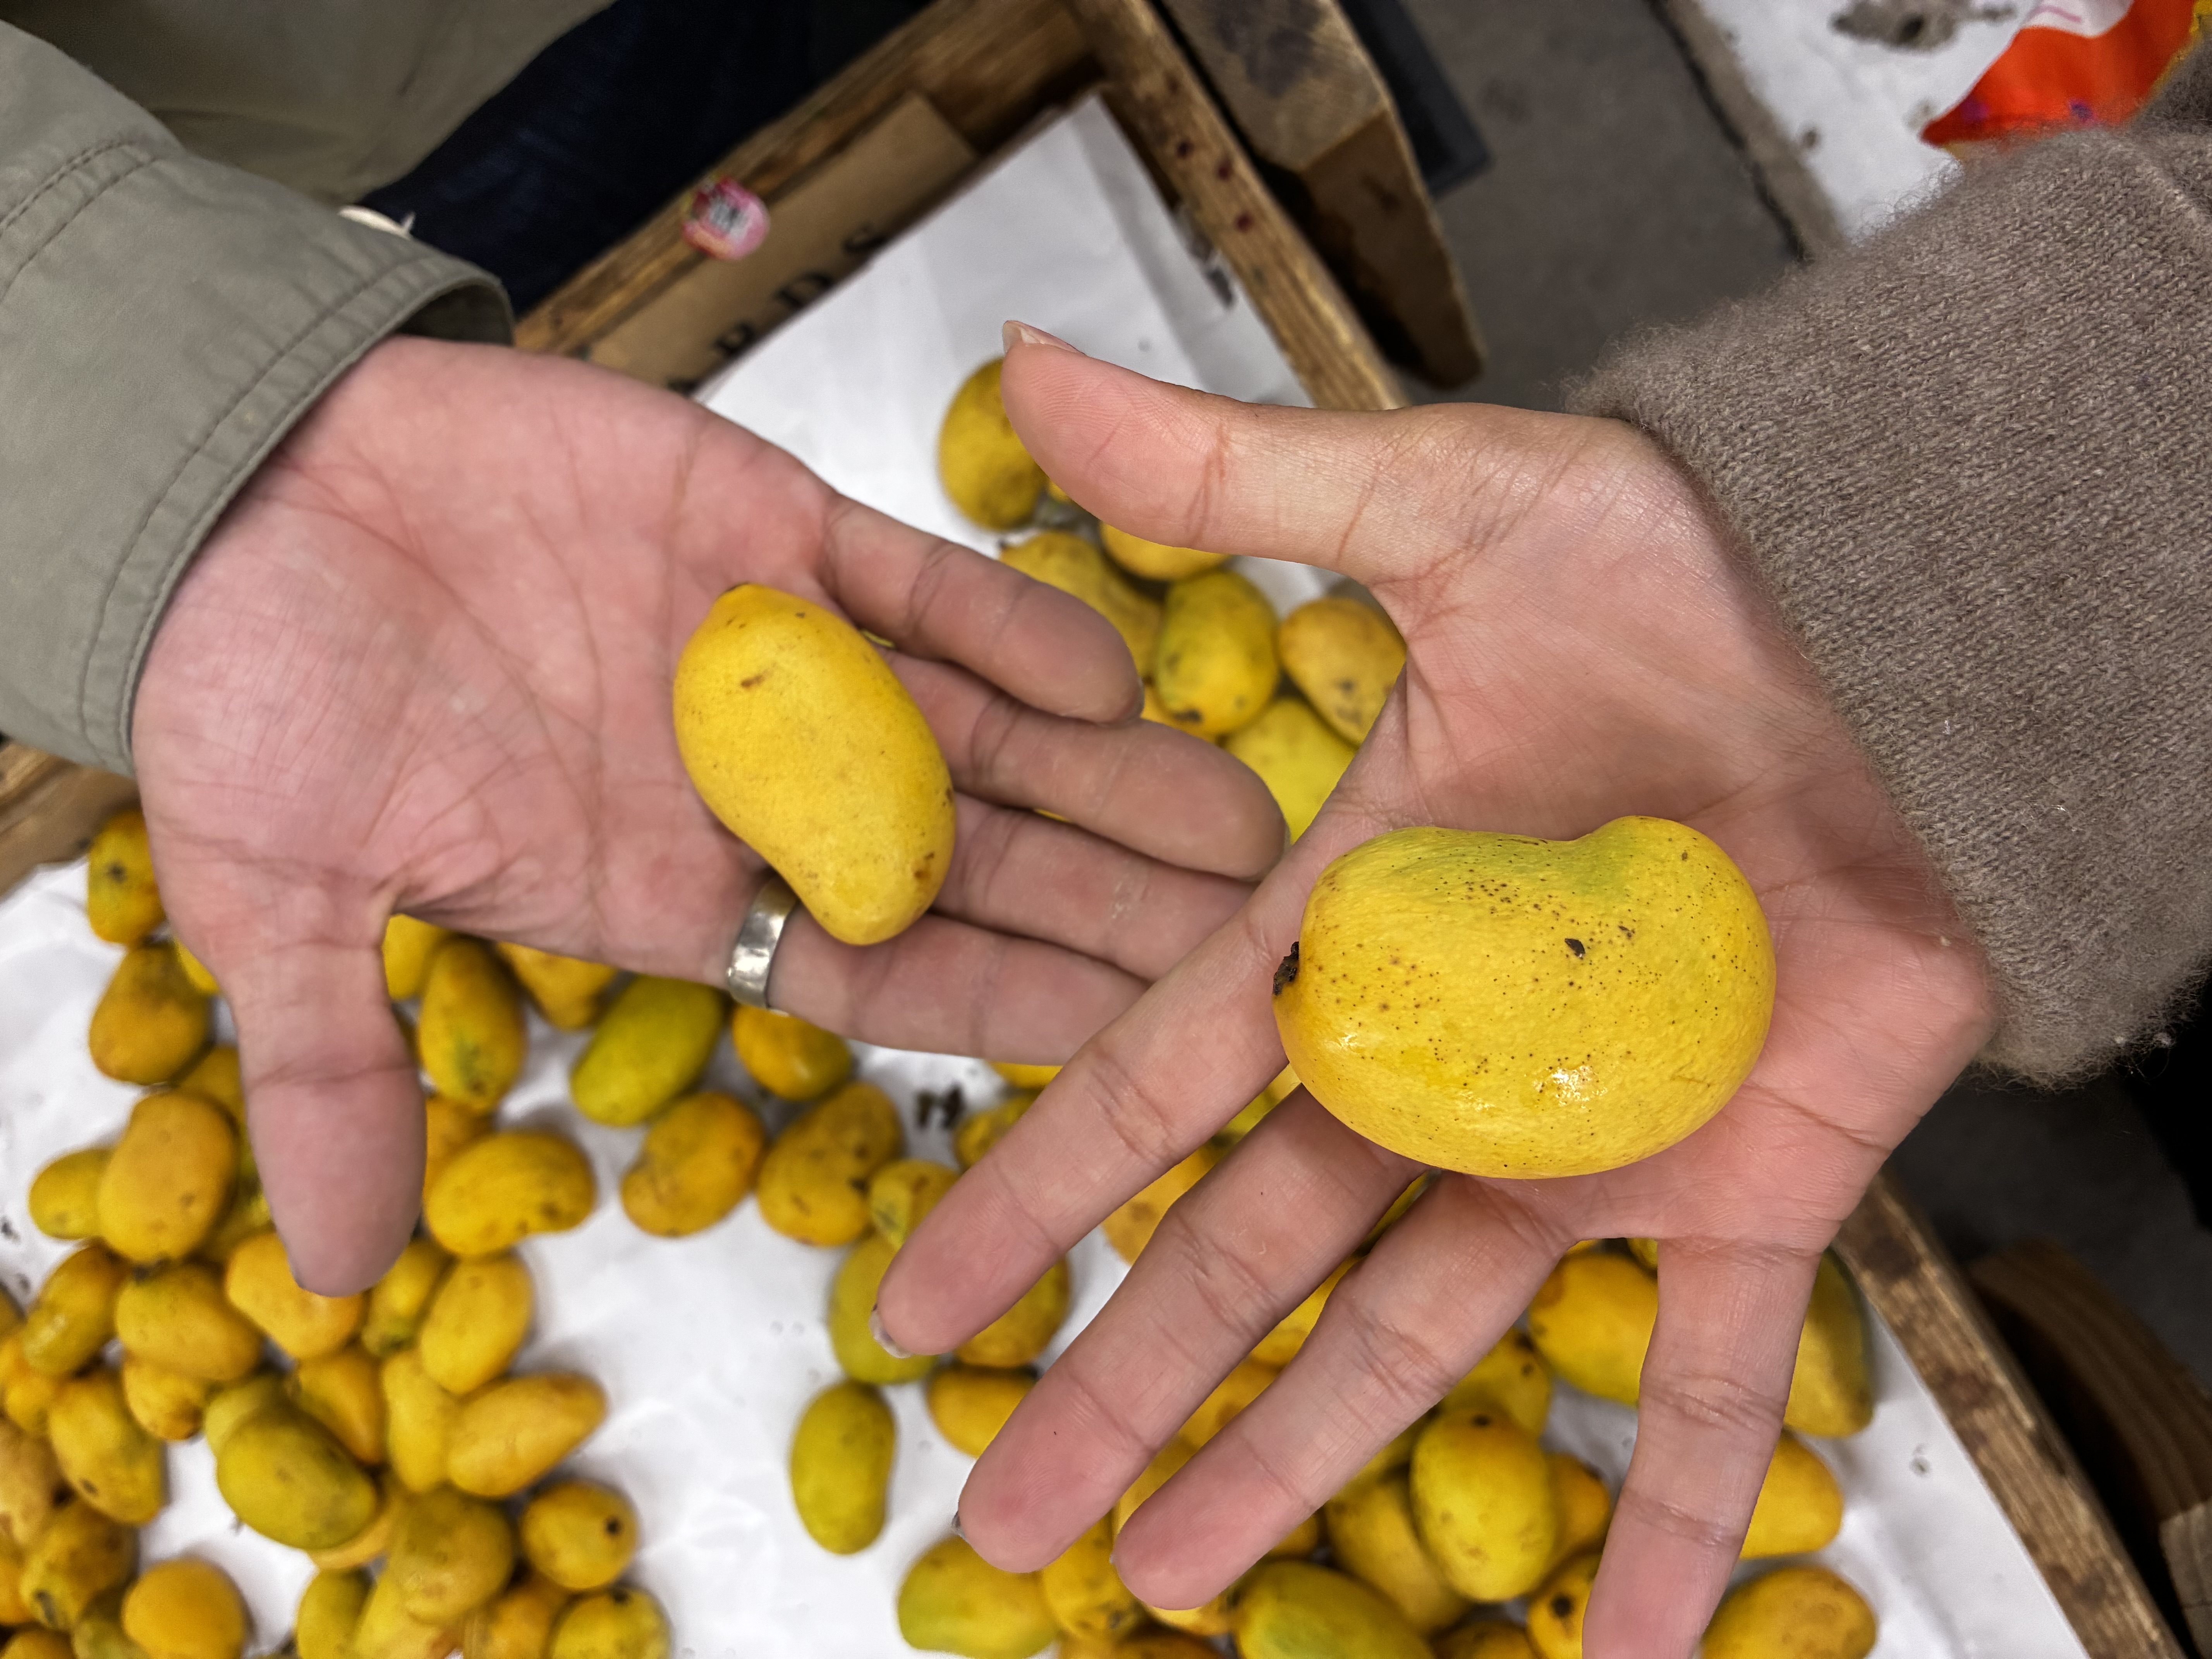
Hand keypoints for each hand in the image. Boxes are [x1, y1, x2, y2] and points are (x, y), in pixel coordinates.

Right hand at [133, 337, 1281, 1293]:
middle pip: (974, 864)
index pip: (883, 974)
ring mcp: (777, 658)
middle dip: (1109, 904)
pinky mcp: (771, 531)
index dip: (1011, 1011)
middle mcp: (755, 786)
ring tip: (1241, 823)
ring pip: (979, 731)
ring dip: (1106, 773)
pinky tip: (1113, 669)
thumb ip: (333, 1067)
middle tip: (1257, 949)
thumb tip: (331, 1268)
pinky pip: (915, 586)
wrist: (241, 489)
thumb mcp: (281, 896)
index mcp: (673, 891)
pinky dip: (1005, 622)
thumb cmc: (252, 690)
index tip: (1139, 1052)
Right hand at [877, 334, 1996, 1653]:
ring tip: (1174, 1588)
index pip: (1151, 1084)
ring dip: (1301, 1471)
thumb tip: (1031, 379)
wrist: (1886, 643)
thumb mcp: (1441, 500)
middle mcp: (1440, 1070)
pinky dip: (1662, 1532)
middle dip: (1121, 1388)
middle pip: (1250, 1257)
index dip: (1027, 1194)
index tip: (917, 1303)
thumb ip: (1237, 479)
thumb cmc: (1670, 575)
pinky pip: (1700, 1395)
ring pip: (1416, 1345)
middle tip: (1004, 1518)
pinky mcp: (1735, 1200)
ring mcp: (1580, 1155)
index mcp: (1352, 934)